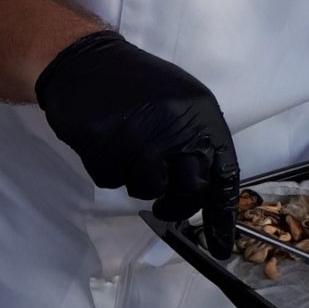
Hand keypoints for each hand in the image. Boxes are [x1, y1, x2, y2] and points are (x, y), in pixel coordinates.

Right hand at [37, 29, 239, 256]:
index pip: (224, 174)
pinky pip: (112, 181)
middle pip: (189, 190)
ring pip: (148, 189)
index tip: (220, 246)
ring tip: (125, 151)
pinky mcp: (105, 146)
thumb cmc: (135, 84)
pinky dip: (107, 169)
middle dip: (176, 204)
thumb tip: (203, 190)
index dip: (222, 214)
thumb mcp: (178, 103)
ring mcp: (139, 138)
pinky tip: (103, 144)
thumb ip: (193, 140)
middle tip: (163, 205)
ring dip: (136, 180)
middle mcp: (175, 127)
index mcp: (200, 116)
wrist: (84, 61)